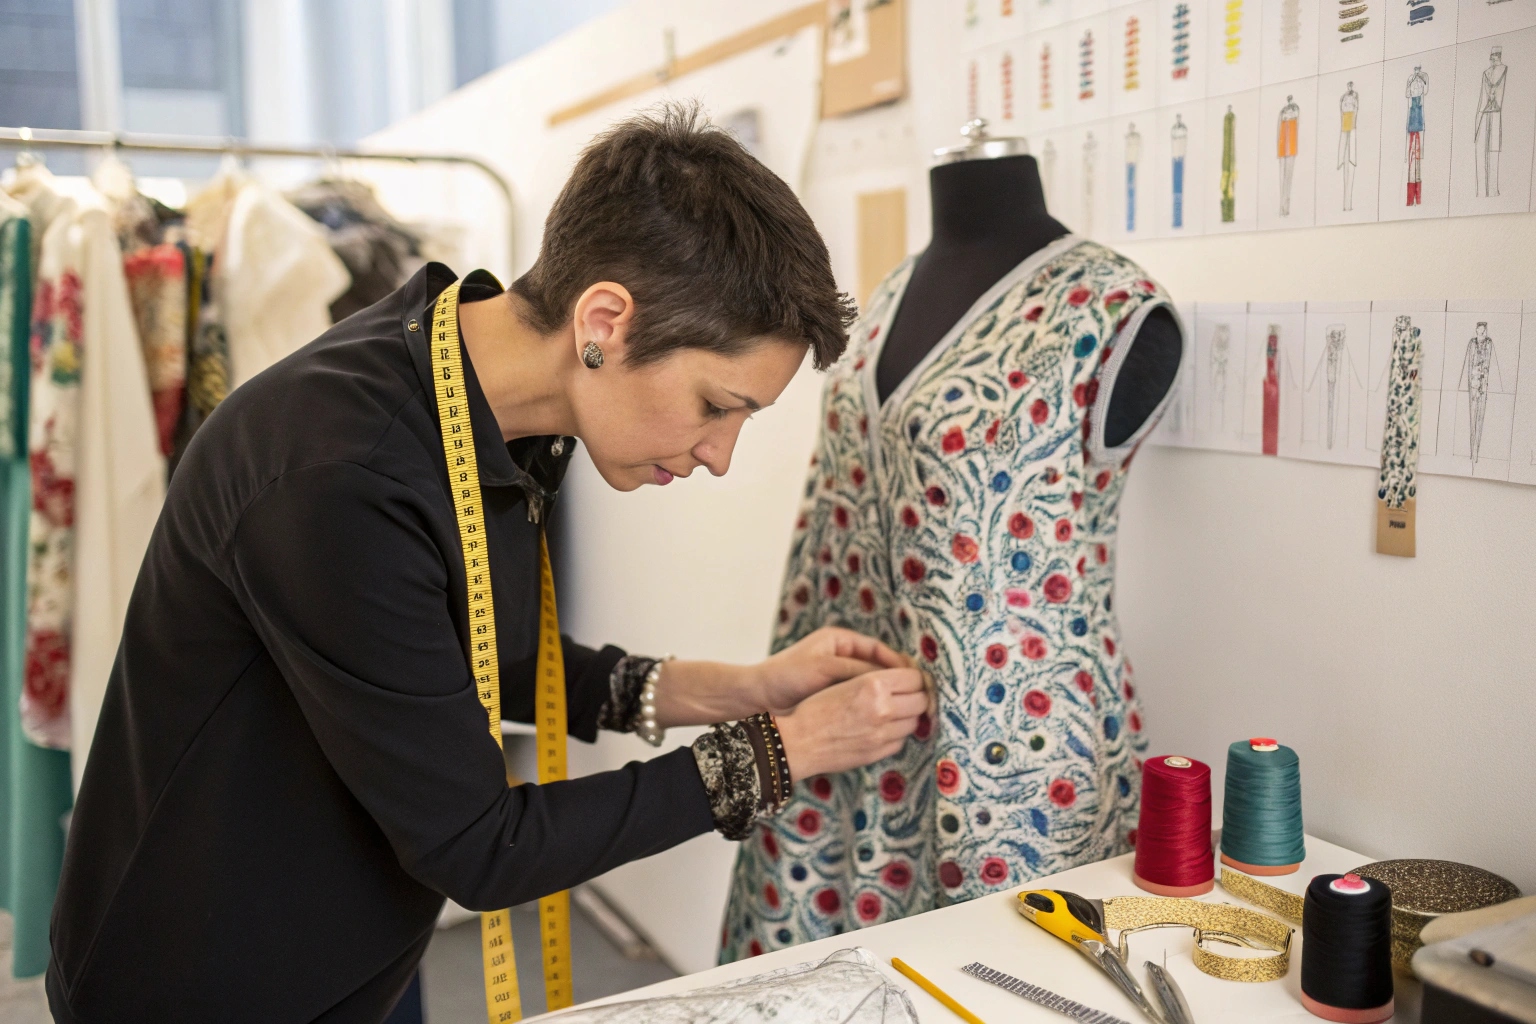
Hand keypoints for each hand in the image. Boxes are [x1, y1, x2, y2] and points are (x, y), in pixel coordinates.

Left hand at [750, 627, 910, 713]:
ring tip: (906, 709)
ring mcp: (840, 678)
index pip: (879, 650)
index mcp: (841, 641)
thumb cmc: (787, 675)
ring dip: (888, 696)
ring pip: (873, 686)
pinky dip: (874, 706)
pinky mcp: (836, 697)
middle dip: (898, 681)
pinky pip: (862, 699)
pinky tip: (885, 718)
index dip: (898, 663)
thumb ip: (856, 670)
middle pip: (880, 667)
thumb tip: (889, 678)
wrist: (758, 697)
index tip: (915, 678)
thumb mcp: (824, 668)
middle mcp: (843, 657)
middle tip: (918, 695)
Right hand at [774, 667, 926, 780]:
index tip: (910, 678)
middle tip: (908, 695)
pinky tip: (883, 728)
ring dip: (908, 716)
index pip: (914, 678)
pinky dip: (897, 733)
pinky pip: (901, 740)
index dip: (914, 677)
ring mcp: (883, 734)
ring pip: (914, 722)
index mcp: (873, 684)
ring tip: (895, 711)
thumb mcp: (844, 681)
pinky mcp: (879, 752)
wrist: (797, 741)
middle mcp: (883, 709)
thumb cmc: (814, 707)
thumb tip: (906, 680)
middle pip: (921, 700)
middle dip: (917, 696)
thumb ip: (877, 680)